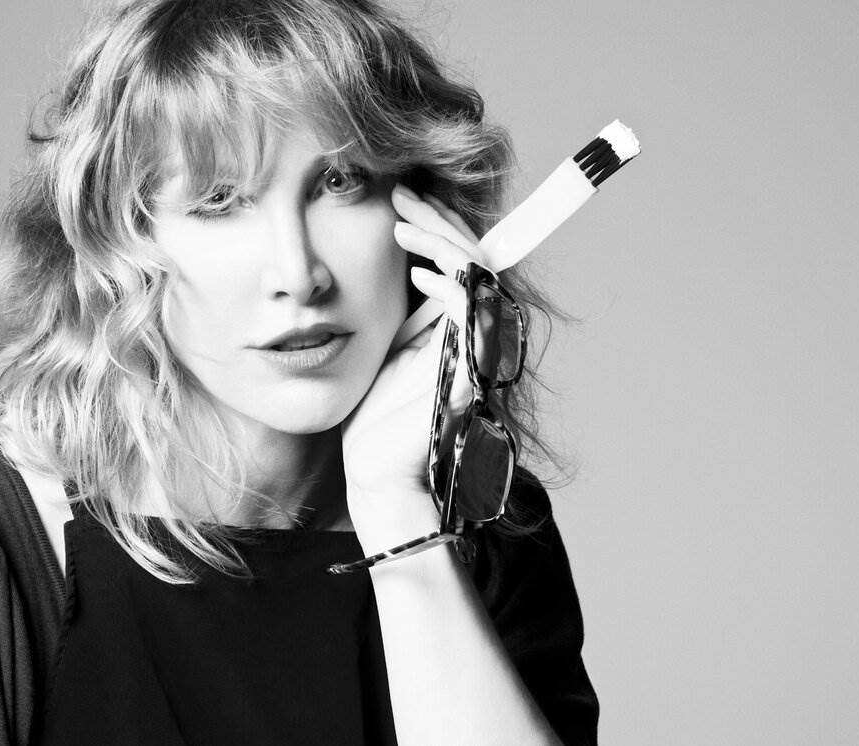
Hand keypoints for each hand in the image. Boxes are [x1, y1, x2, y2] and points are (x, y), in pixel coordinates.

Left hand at [341, 185, 483, 545]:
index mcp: (462, 331)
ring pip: (478, 273)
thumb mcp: (392, 347)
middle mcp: (480, 336)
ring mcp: (480, 351)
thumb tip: (407, 263)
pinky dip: (445, 281)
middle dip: (440, 221)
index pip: (465, 263)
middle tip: (402, 195)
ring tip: (401, 226)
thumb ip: (410, 311)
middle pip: (477, 259)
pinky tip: (413, 272)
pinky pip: (470, 306)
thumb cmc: (379, 419)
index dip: (440, 228)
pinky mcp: (472, 367)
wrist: (377, 476)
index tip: (403, 203)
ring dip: (440, 241)